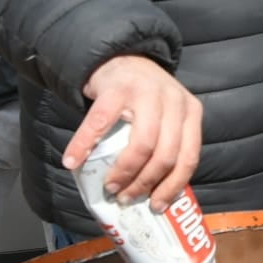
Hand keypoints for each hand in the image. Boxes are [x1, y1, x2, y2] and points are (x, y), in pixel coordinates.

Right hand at [63, 56, 202, 211]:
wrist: (122, 57)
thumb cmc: (144, 99)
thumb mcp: (168, 116)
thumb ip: (166, 145)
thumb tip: (152, 195)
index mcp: (190, 112)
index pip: (189, 156)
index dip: (172, 186)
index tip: (156, 205)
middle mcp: (173, 101)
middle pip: (166, 154)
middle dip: (145, 182)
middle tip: (126, 196)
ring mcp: (146, 93)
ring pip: (142, 143)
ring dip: (125, 171)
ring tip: (110, 186)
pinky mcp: (116, 88)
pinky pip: (100, 123)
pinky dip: (84, 145)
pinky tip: (72, 161)